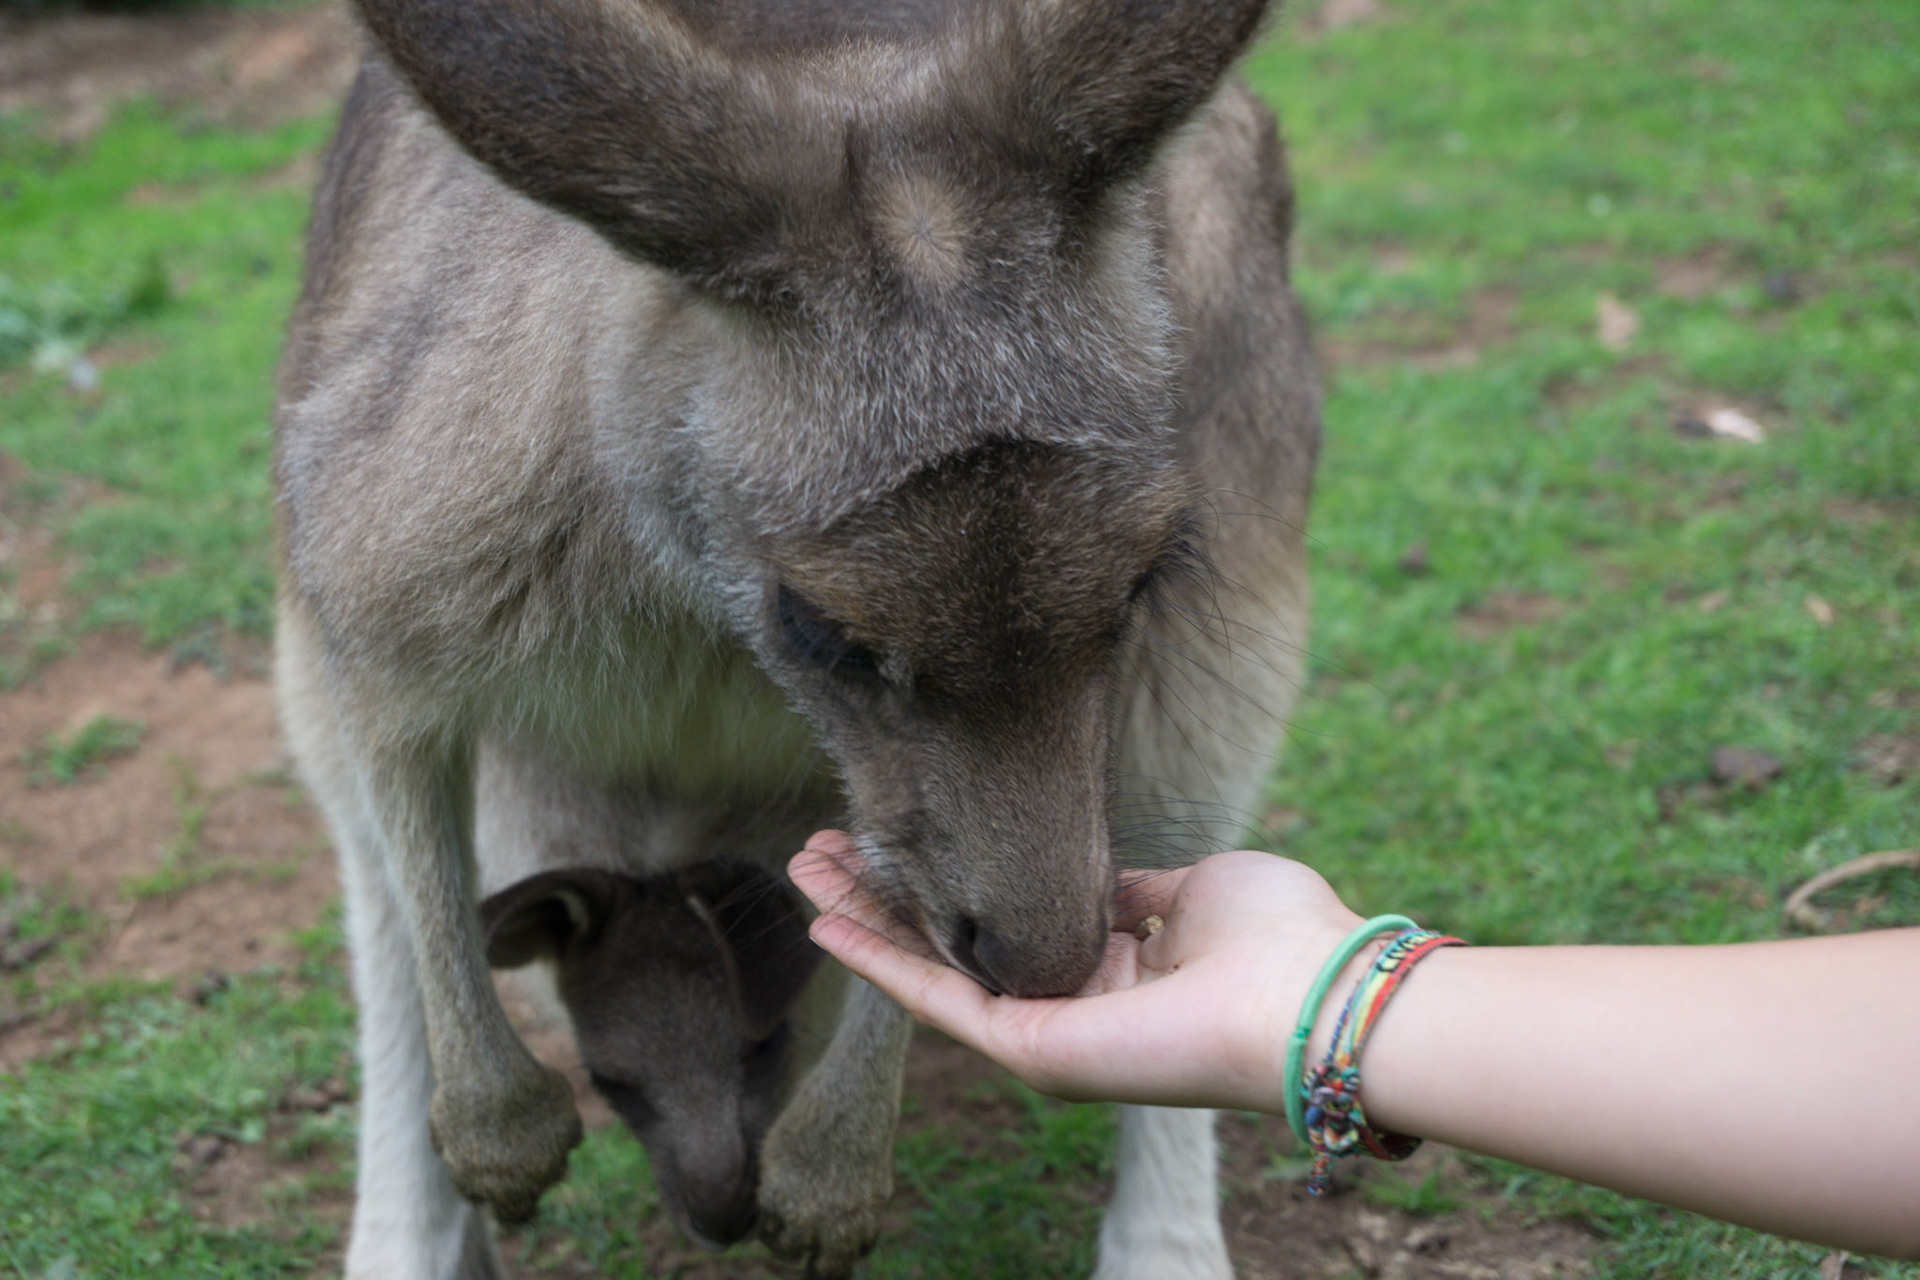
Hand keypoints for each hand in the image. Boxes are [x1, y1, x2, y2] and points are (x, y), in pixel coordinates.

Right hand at [789, 832, 1366, 1114]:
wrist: (1310, 995)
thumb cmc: (1279, 939)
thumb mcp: (1196, 889)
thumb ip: (1135, 889)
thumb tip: (1096, 877)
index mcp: (1115, 968)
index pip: (1007, 922)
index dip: (952, 879)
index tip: (907, 836)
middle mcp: (1071, 1006)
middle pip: (952, 943)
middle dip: (883, 896)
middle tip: (819, 849)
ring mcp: (1046, 1033)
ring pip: (930, 968)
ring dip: (861, 921)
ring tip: (799, 871)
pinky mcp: (1032, 1048)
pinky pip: (939, 1000)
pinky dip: (878, 962)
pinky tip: (825, 924)